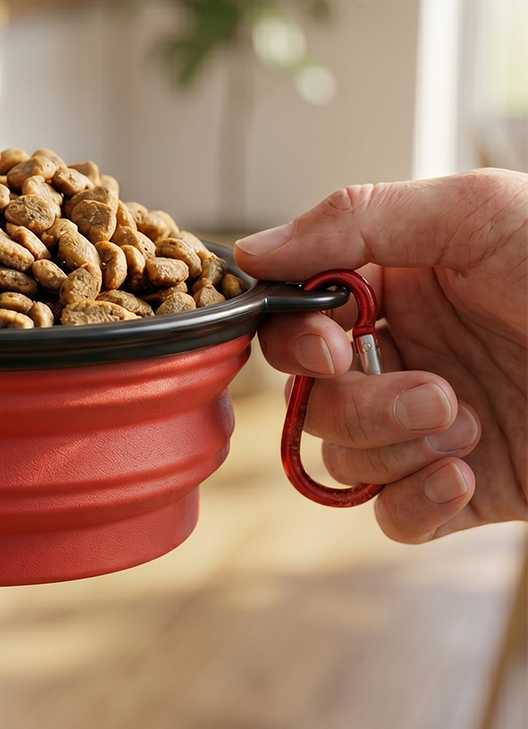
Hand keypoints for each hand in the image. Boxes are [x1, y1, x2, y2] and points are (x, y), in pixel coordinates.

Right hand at [234, 168, 527, 542]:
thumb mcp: (476, 212)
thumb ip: (355, 221)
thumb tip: (252, 249)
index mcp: (397, 286)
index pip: (298, 318)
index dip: (296, 338)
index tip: (332, 344)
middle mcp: (405, 355)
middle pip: (312, 398)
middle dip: (355, 401)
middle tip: (425, 389)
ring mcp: (432, 425)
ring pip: (342, 457)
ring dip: (393, 445)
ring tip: (465, 422)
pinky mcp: (466, 488)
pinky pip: (392, 516)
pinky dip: (412, 503)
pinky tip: (463, 475)